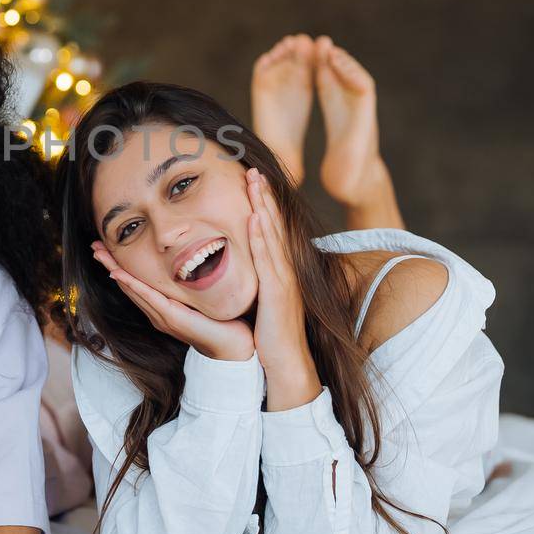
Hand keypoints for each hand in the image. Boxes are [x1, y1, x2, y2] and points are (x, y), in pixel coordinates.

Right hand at [90, 241, 254, 361]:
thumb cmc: (223, 323)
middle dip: (110, 264)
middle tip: (95, 246)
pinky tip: (120, 273)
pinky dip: (133, 284)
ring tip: (100, 254)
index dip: (120, 266)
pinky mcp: (172, 318)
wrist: (233, 348)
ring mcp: (162, 316)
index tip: (108, 249)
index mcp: (163, 309)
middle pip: (128, 285)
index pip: (137, 284)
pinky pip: (149, 297)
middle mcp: (157, 313)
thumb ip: (194, 286)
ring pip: (133, 289)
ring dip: (115, 270)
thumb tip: (195, 263)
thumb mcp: (202, 300)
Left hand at [245, 168, 320, 407]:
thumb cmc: (272, 335)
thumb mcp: (264, 300)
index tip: (254, 181)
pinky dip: (263, 239)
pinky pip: (268, 261)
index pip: (271, 231)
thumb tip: (246, 267)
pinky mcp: (278, 294)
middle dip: (264, 196)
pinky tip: (256, 220)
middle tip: (253, 169)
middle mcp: (284, 271)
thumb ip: (258, 281)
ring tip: (255, 183)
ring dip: (264, 208)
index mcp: (279, 272)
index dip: (264, 205)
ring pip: (272, 237)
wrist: (286, 364)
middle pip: (274, 226)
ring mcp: (283, 281)